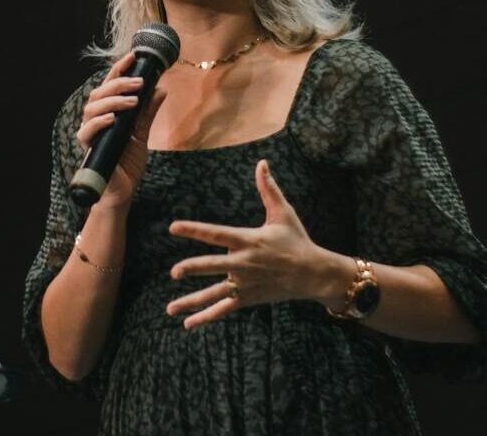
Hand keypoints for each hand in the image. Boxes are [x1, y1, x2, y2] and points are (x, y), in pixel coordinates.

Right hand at [76, 52, 167, 207]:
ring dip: (113, 101)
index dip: (119, 70)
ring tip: (133, 100)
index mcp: (107, 113)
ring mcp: (90, 134)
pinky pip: (87, 131)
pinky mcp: (89, 149)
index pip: (110, 86)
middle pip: (99, 93)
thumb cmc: (127, 162)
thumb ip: (148, 112)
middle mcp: (95, 120)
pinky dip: (99, 122)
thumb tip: (160, 89)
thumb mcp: (142, 133)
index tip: (134, 56)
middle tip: (139, 81)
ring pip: (92, 108)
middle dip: (118, 84)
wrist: (123, 191)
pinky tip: (113, 119)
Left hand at [164, 159, 340, 328]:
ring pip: (215, 294)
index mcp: (249, 240)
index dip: (195, 230)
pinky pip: (224, 309)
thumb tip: (262, 162)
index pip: (216, 233)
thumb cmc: (297, 241)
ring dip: (192, 302)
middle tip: (174, 272)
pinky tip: (188, 323)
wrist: (316, 274)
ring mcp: (245, 284)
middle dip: (194, 269)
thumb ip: (268, 189)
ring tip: (170, 309)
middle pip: (214, 266)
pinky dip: (206, 317)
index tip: (174, 227)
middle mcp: (244, 264)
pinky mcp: (248, 298)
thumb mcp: (283, 213)